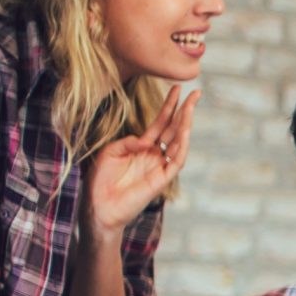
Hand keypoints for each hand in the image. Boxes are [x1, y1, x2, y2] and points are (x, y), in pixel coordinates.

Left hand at [82, 88, 197, 236]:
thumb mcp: (110, 152)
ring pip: (179, 143)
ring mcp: (159, 167)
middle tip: (196, 93)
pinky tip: (184, 132)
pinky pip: (176, 161)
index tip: (178, 88)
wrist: (99, 207)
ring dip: (185, 124)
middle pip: (174, 128)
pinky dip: (182, 147)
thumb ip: (128, 142)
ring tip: (190, 107)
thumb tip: (146, 140)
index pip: (161, 123)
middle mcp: (154, 155)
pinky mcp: (161, 180)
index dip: (169, 105)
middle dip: (185, 110)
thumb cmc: (100, 181)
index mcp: (143, 147)